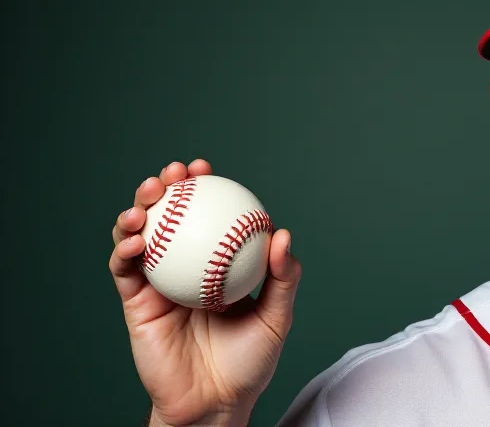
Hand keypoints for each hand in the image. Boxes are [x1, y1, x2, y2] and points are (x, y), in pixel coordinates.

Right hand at [109, 160, 301, 425]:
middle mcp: (186, 267)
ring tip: (148, 195)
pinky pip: (125, 270)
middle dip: (165, 187)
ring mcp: (158, 283)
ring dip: (138, 209)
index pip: (208, 216)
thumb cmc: (250, 362)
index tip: (205, 168)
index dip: (204, 188)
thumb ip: (283, 278)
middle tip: (172, 172)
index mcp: (217, 264)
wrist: (216, 403)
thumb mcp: (277, 318)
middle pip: (169, 218)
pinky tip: (136, 237)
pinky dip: (125, 250)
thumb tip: (281, 234)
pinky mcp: (136, 303)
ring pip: (141, 236)